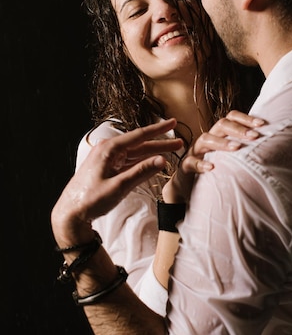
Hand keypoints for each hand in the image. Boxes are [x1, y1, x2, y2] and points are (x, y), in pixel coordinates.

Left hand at [51, 119, 182, 245]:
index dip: (158, 130)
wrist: (71, 212)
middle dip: (160, 143)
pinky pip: (129, 162)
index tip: (172, 122)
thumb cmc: (90, 199)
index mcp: (108, 149)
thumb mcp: (118, 187)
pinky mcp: (108, 168)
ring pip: (136, 153)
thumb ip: (141, 172)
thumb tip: (162, 161)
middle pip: (140, 144)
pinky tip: (154, 162)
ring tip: (171, 151)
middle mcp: (108, 150)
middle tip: (179, 141)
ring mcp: (108, 159)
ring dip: (153, 153)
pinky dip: (143, 162)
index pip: (139, 136)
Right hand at [162, 110, 264, 202]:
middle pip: (221, 125)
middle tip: (254, 136)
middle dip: (238, 129)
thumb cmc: (217, 168)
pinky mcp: (186, 166)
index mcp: (219, 133)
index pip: (231, 118)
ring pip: (205, 139)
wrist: (189, 185)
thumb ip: (245, 149)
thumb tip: (272, 145)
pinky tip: (212, 168)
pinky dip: (200, 164)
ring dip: (222, 142)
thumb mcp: (231, 156)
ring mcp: (196, 151)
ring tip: (236, 148)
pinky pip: (191, 162)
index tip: (262, 124)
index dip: (246, 118)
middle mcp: (208, 138)